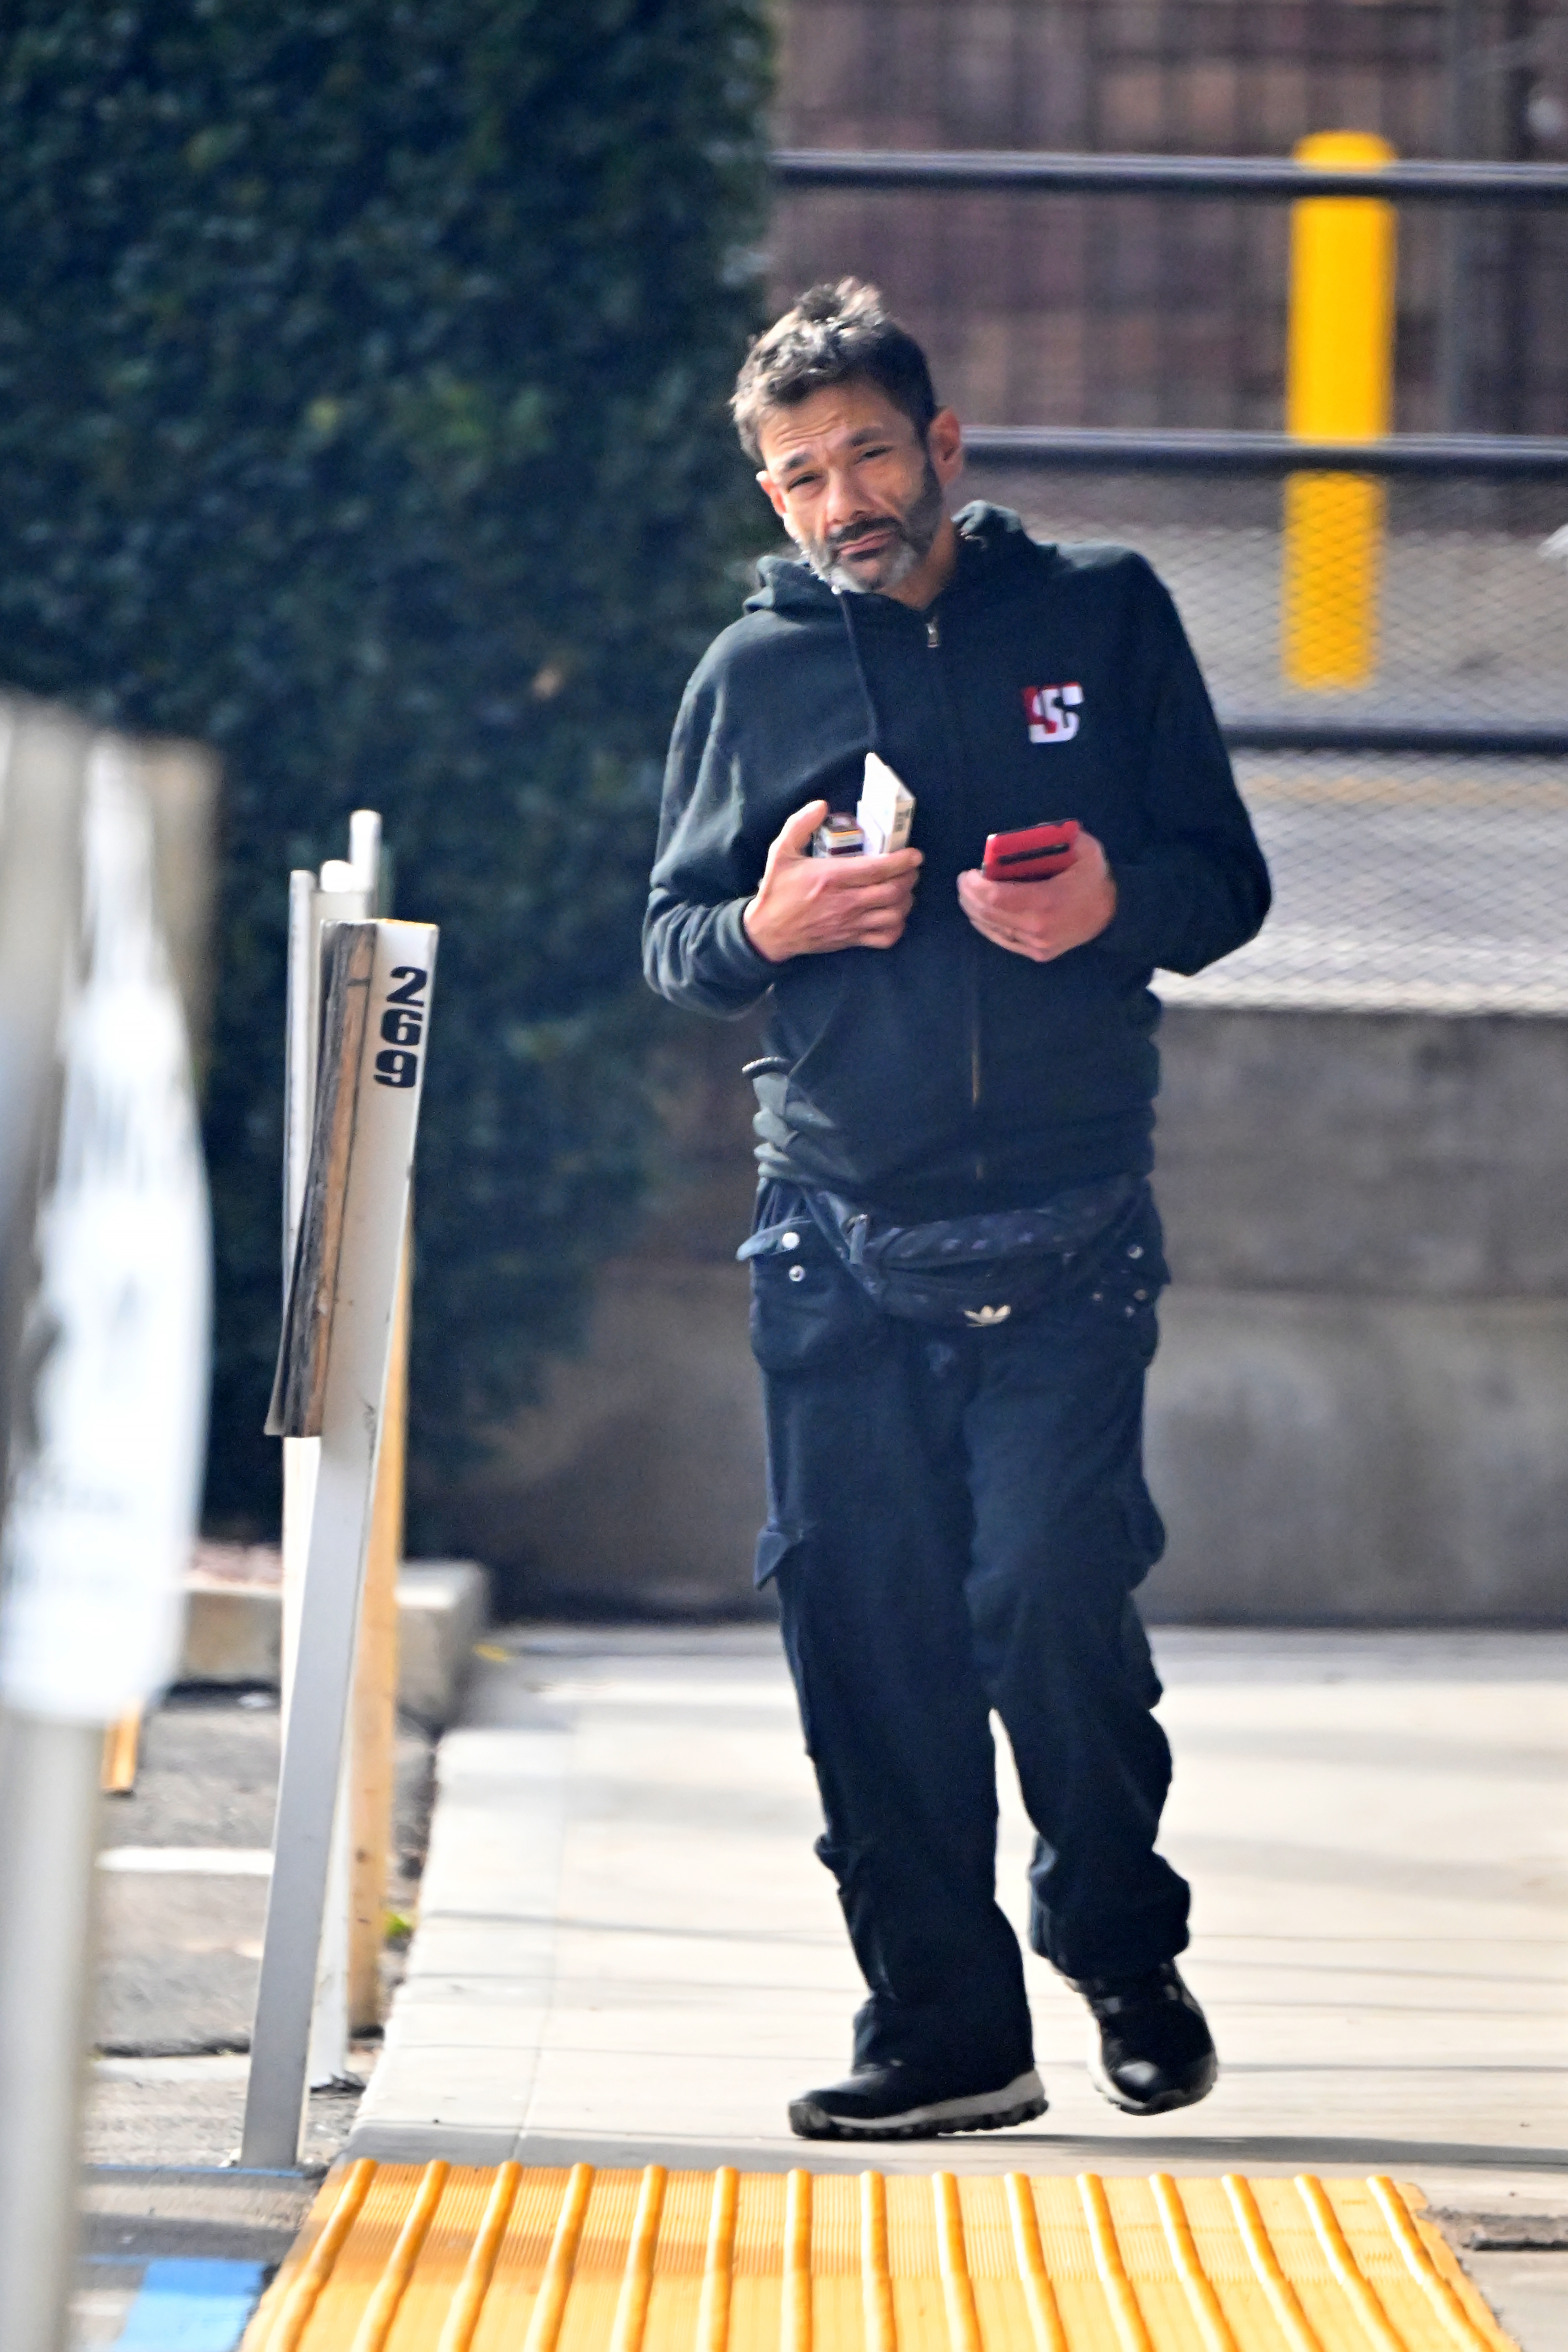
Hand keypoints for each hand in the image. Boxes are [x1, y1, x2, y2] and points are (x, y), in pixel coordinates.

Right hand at [744, 799, 922, 962]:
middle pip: (893, 891)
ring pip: (894, 914)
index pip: (878, 868)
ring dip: (906, 901)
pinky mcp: (851, 940)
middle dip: (909, 878)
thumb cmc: (777, 890)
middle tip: (911, 869)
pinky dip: (897, 927)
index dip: (903, 860)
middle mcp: (845, 902)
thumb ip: (800, 824)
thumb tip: (822, 804)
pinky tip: (894, 915)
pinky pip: (885, 938)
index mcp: (831, 877)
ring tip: (904, 889)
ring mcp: (850, 923)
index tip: (915, 854)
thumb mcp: (781, 852)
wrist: (768, 932)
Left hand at [957, 828, 1116, 961]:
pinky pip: (1003, 940)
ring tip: (967, 895)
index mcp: (1047, 901)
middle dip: (969, 897)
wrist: (1114, 912)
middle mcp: (1038, 928)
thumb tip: (1016, 838)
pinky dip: (987, 926)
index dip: (975, 886)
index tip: (967, 873)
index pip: (995, 898)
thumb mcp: (1082, 848)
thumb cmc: (1094, 876)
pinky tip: (979, 915)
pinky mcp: (1038, 953)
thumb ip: (1051, 837)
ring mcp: (1037, 945)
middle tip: (963, 881)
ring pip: (993, 929)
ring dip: (974, 911)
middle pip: (988, 914)